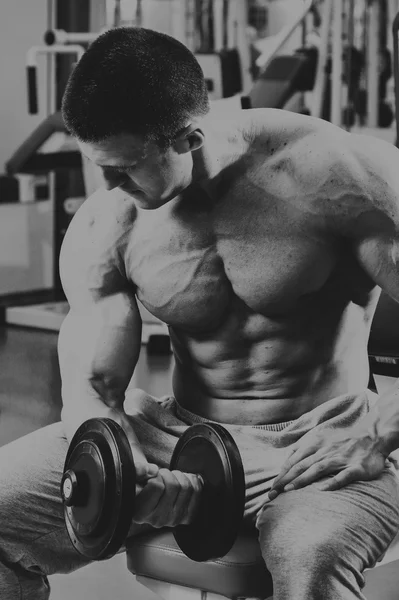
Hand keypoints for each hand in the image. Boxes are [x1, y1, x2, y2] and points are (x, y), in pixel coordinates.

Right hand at [133, 468, 203, 527]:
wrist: (148, 500)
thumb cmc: (140, 487)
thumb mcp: (132, 477)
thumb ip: (137, 470)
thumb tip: (153, 470)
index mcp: (140, 512)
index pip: (157, 485)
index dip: (155, 475)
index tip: (151, 478)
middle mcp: (158, 520)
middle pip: (174, 485)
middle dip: (168, 474)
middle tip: (161, 477)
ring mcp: (174, 519)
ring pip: (186, 486)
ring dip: (179, 477)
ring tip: (170, 480)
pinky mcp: (187, 516)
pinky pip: (197, 491)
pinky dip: (191, 481)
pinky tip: (182, 482)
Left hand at [268, 428, 386, 499]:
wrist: (372, 436)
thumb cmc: (343, 441)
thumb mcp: (320, 438)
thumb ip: (304, 448)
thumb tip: (287, 459)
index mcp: (315, 444)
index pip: (294, 460)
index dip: (282, 474)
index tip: (271, 488)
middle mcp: (325, 451)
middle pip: (301, 465)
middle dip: (285, 479)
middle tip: (273, 493)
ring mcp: (340, 459)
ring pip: (318, 469)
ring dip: (302, 479)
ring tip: (289, 489)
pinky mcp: (355, 468)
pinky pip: (343, 476)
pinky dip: (333, 482)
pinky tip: (323, 489)